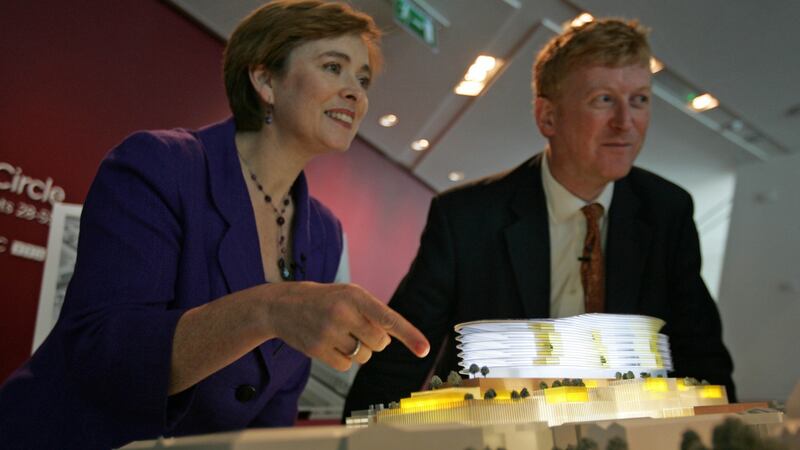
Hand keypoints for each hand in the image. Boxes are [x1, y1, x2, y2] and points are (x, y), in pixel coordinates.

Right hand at [262, 282, 429, 370]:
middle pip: (380, 343)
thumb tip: (392, 337)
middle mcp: (343, 313)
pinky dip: (344, 358)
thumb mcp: (349, 294)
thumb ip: (372, 312)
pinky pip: (346, 365)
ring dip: (359, 349)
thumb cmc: (323, 299)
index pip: (388, 318)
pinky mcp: (318, 350)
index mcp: (355, 296)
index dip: (409, 335)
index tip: (424, 349)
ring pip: (364, 356)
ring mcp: (329, 333)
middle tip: (358, 327)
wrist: (282, 305)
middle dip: (375, 339)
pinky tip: (331, 343)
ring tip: (341, 333)